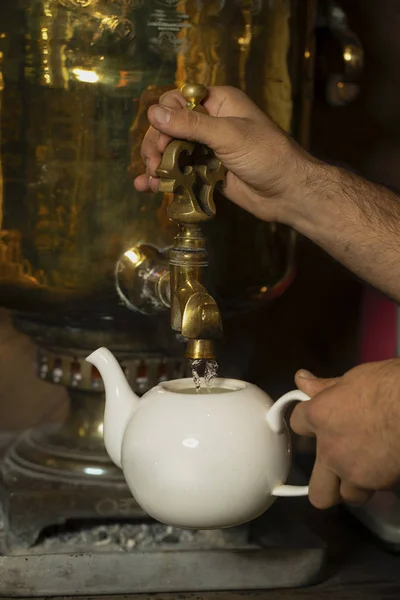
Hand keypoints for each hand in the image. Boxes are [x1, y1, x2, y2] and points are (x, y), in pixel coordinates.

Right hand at [134, 86, 313, 223]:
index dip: (165, 119)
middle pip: (171, 128)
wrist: (288, 193)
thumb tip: (153, 112)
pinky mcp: (208, 174)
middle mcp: (212, 123)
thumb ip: (191, 125)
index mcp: (219, 103)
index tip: (161, 141)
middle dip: (157, 144)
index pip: (178, 101)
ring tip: (151, 178)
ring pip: (173, 151)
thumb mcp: (229, 135)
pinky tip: (148, 186)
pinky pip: (181, 172)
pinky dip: (166, 179)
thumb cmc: (266, 155)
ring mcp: (209, 150)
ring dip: (158, 163)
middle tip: (154, 163)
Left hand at [291, 360, 399, 508]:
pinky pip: (375, 490)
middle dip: (326, 484)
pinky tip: (388, 464)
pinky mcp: (379, 483)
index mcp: (320, 416)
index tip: (317, 421)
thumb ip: (326, 387)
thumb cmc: (388, 385)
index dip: (307, 422)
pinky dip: (380, 480)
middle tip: (338, 470)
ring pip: (348, 496)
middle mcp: (330, 450)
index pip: (297, 423)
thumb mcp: (354, 377)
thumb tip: (301, 379)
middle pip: (318, 491)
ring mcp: (354, 472)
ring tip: (369, 468)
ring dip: (356, 486)